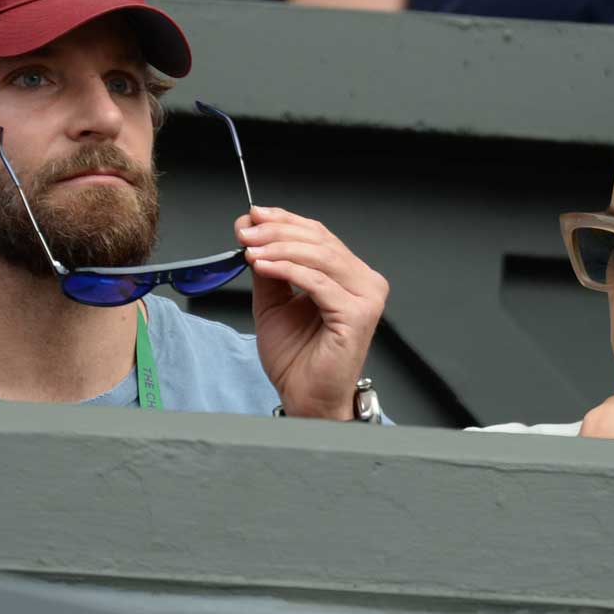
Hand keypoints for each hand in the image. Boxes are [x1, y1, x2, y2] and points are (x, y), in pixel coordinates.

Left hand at [237, 205, 387, 419]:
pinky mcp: (358, 315)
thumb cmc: (297, 358)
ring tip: (250, 248)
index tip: (253, 215)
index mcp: (350, 275)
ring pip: (320, 257)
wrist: (306, 397)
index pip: (319, 235)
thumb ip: (269, 267)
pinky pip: (318, 282)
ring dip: (279, 247)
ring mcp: (366, 298)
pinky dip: (287, 270)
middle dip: (277, 231)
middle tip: (247, 231)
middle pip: (320, 241)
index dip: (285, 220)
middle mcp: (365, 282)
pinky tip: (263, 266)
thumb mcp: (274, 302)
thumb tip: (253, 232)